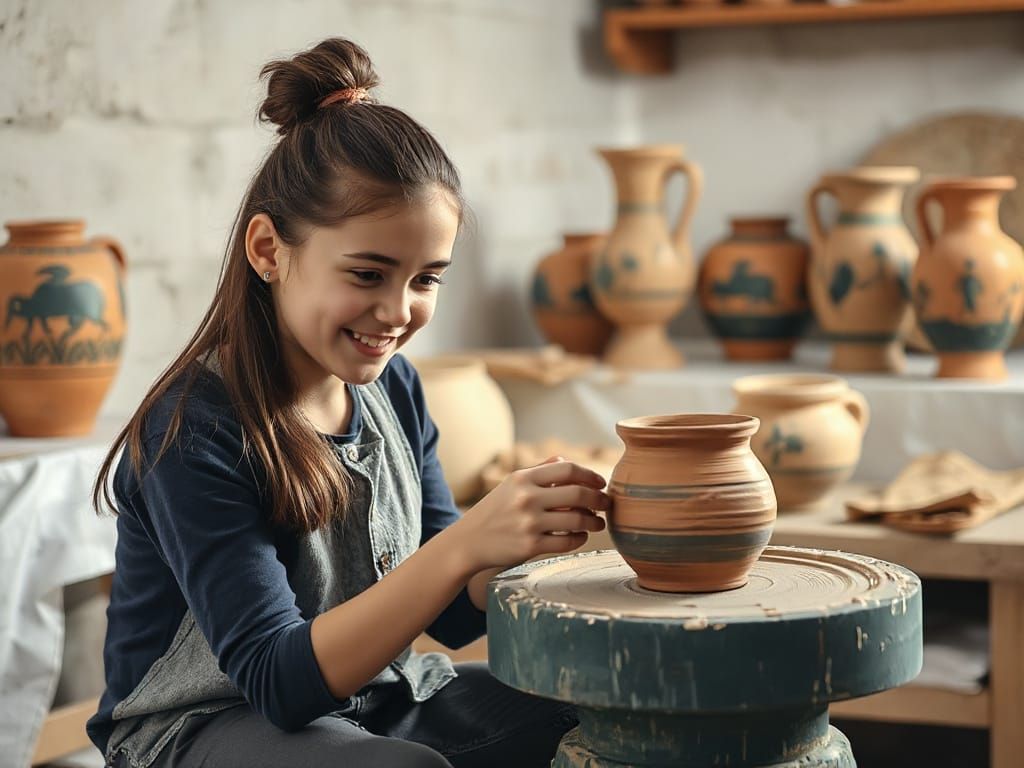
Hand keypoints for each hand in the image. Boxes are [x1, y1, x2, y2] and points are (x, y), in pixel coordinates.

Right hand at [452, 457, 610, 572]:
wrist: (468, 541)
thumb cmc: (494, 511)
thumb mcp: (511, 485)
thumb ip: (539, 472)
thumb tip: (565, 462)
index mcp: (523, 478)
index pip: (567, 470)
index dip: (590, 476)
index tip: (600, 483)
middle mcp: (526, 498)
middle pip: (577, 494)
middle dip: (599, 499)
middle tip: (606, 504)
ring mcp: (528, 523)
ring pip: (576, 520)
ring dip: (593, 522)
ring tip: (597, 523)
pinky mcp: (529, 546)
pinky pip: (566, 542)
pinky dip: (579, 539)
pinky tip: (580, 536)